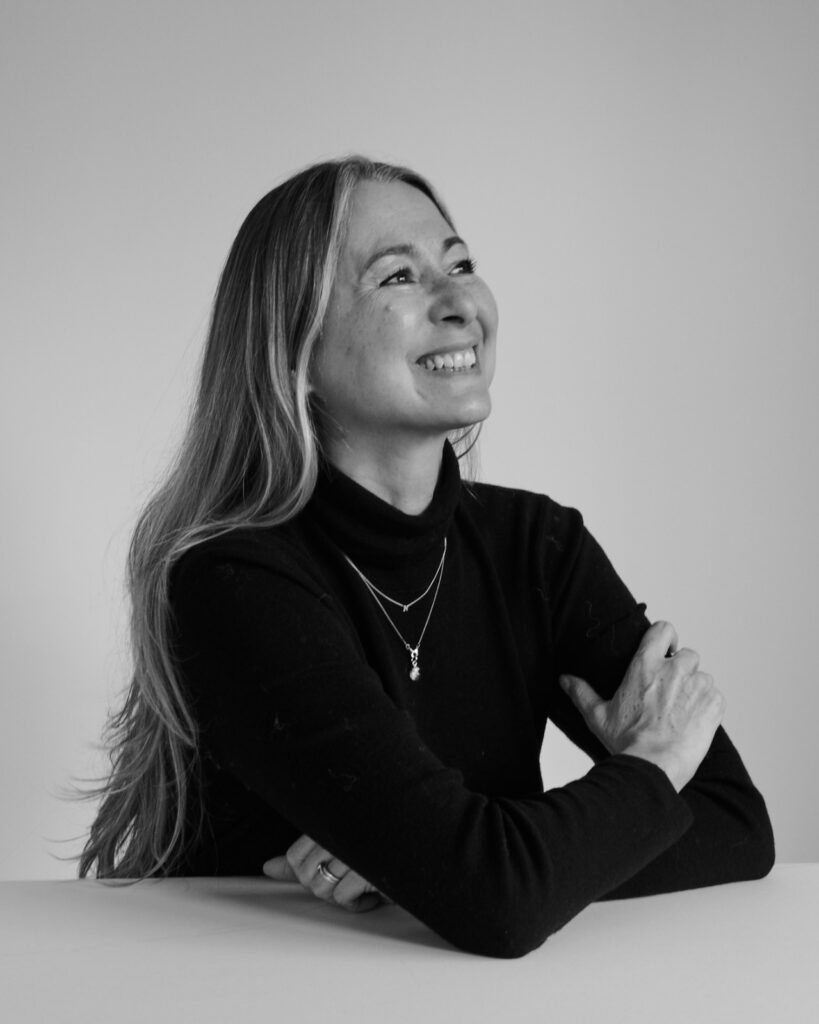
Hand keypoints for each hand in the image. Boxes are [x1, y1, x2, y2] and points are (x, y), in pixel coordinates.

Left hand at [262, 834, 387, 912]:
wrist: (424, 851)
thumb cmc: (381, 851)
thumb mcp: (339, 850)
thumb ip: (304, 857)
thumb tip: (269, 867)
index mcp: (331, 822)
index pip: (295, 856)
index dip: (305, 874)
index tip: (326, 873)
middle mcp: (339, 832)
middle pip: (306, 875)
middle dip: (323, 886)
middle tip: (347, 879)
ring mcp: (353, 849)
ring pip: (321, 888)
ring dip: (341, 895)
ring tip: (360, 884)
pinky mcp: (367, 869)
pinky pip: (342, 897)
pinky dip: (357, 903)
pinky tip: (373, 891)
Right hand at [559, 620, 725, 791]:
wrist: (654, 767)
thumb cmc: (626, 742)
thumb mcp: (598, 716)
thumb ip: (582, 693)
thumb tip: (565, 679)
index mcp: (646, 665)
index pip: (664, 629)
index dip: (666, 637)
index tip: (665, 650)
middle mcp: (674, 669)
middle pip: (687, 655)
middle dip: (681, 669)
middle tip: (670, 691)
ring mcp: (697, 686)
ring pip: (703, 677)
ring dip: (695, 689)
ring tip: (681, 711)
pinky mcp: (714, 704)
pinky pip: (716, 696)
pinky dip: (708, 706)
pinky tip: (693, 722)